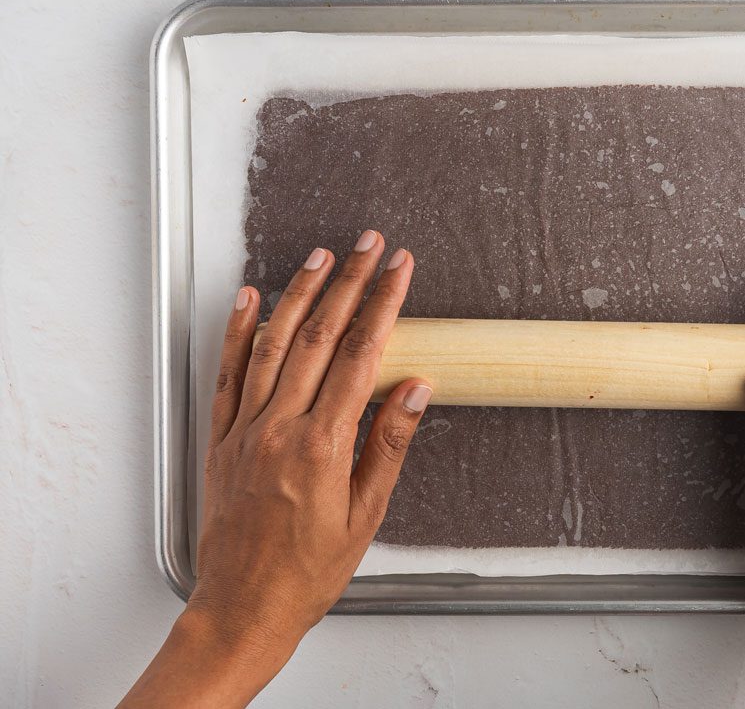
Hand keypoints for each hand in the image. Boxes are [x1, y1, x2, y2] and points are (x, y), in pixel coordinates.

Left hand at [123, 231, 431, 707]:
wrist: (243, 607)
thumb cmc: (308, 571)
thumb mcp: (367, 514)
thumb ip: (389, 444)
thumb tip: (414, 389)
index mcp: (322, 446)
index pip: (359, 355)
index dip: (383, 305)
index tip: (398, 270)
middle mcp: (279, 428)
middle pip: (318, 336)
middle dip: (349, 283)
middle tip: (369, 245)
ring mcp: (245, 429)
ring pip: (272, 344)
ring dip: (299, 293)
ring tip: (321, 257)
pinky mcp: (222, 438)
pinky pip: (229, 372)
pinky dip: (238, 330)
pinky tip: (248, 299)